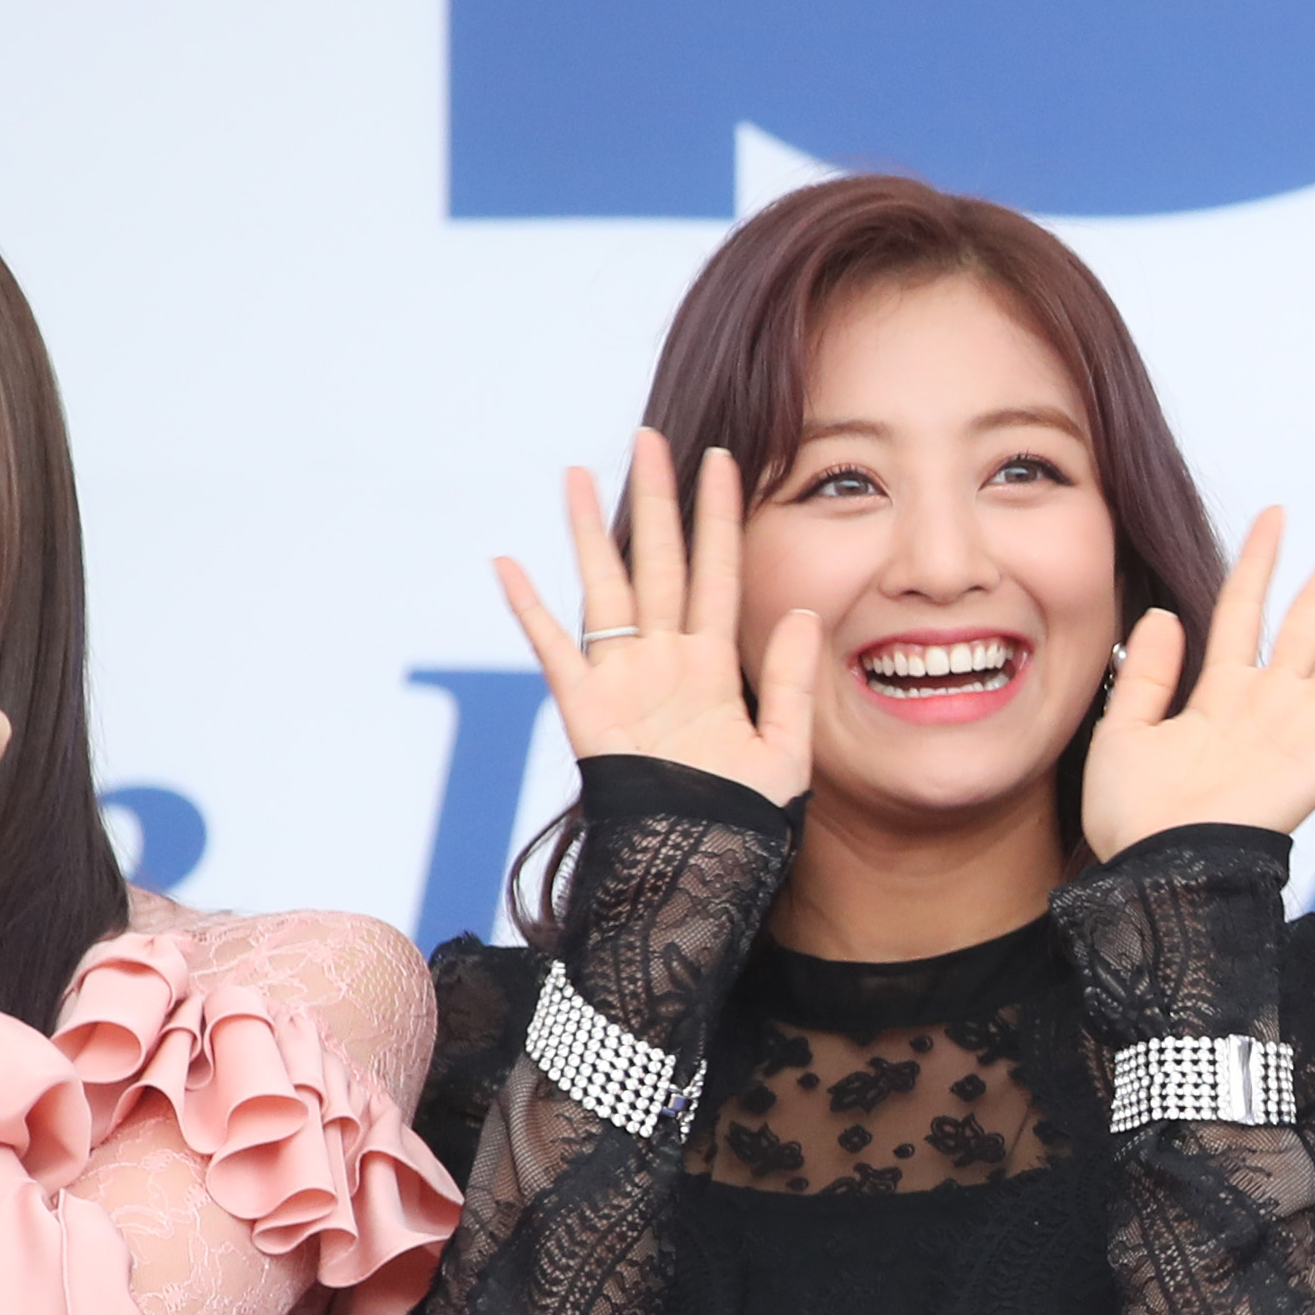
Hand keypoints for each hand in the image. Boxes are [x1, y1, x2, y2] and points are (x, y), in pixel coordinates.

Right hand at [497, 429, 817, 805]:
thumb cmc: (743, 824)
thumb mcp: (786, 752)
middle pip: (659, 563)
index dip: (718, 517)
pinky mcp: (587, 710)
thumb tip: (805, 610)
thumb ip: (793, 682)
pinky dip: (530, 610)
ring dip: (592, 532)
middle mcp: (665, 662)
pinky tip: (508, 565)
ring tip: (578, 473)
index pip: (718, 573)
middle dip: (654, 500)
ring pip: (607, 589)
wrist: (700, 877)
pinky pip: (555, 651)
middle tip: (648, 437)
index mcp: (713, 667)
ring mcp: (623, 681)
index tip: (722, 460)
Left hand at [1079, 508, 1314, 854]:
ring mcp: (1304, 729)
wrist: (1160, 872)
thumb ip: (1146, 672)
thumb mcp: (1122, 730)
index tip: (1276, 514)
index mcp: (1220, 692)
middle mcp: (1270, 702)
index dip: (1260, 559)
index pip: (1244, 606)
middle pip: (1312, 617)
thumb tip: (1166, 611)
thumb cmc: (1135, 818)